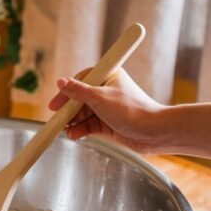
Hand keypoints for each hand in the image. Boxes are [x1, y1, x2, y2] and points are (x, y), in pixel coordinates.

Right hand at [48, 69, 168, 152]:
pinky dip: (81, 129)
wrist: (155, 133)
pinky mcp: (109, 123)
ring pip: (83, 113)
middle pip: (80, 98)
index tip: (55, 104)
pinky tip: (74, 134)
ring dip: (74, 122)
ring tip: (66, 129)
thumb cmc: (133, 110)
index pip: (81, 80)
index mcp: (108, 76)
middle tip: (57, 119)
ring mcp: (108, 108)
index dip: (67, 92)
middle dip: (69, 110)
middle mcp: (108, 90)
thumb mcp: (100, 98)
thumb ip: (78, 91)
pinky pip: (89, 125)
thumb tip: (61, 81)